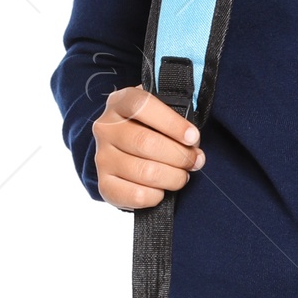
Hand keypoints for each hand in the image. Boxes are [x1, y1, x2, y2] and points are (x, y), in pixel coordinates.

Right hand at [93, 85, 203, 209]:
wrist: (123, 152)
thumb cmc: (149, 129)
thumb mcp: (160, 112)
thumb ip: (176, 119)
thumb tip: (192, 142)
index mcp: (120, 102)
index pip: (142, 106)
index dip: (172, 123)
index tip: (193, 137)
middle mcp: (106, 128)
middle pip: (145, 142)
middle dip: (179, 155)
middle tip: (194, 161)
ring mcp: (102, 157)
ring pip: (145, 171)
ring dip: (173, 177)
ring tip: (182, 175)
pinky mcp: (104, 184)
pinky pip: (136, 195)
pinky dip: (157, 196)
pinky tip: (162, 189)